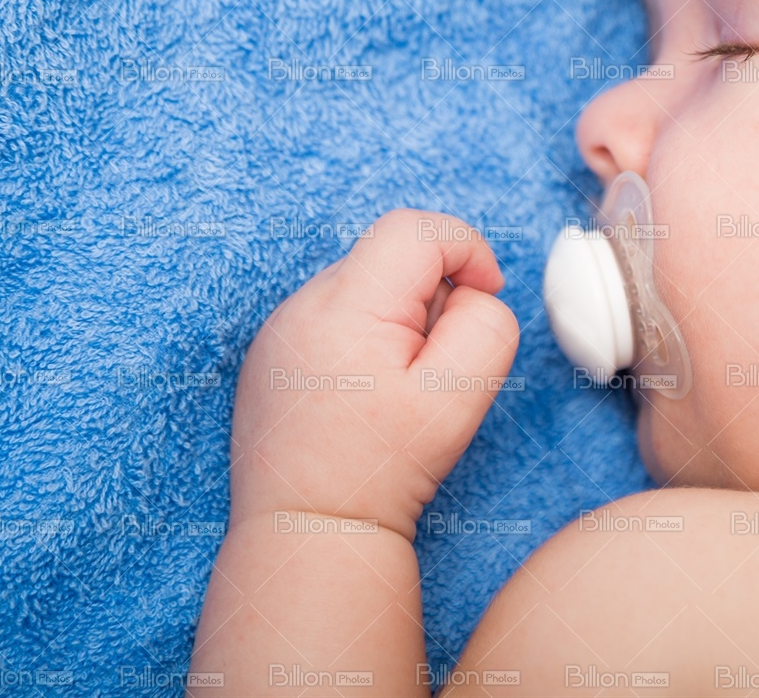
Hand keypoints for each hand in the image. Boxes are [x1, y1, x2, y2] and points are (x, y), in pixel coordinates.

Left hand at [227, 209, 519, 539]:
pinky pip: (336, 318)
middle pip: (392, 256)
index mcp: (347, 305)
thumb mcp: (461, 396)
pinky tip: (363, 398)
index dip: (467, 249)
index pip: (417, 228)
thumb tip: (469, 292)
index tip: (486, 295)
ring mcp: (280, 329)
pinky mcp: (271, 355)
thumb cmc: (384, 469)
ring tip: (395, 388)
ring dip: (398, 319)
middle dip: (433, 295)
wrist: (308, 531)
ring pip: (366, 287)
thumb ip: (486, 324)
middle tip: (435, 364)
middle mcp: (302, 305)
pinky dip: (365, 341)